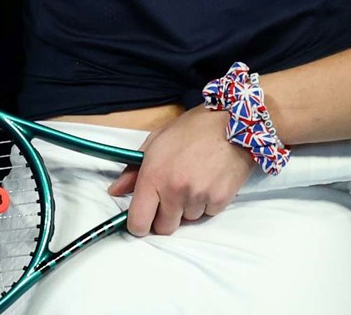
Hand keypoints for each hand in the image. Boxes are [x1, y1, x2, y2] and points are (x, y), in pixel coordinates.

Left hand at [108, 107, 254, 236]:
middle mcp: (174, 191)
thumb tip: (116, 191)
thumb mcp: (157, 141)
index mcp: (154, 176)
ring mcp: (198, 197)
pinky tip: (210, 181)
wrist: (235, 122)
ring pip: (187, 220)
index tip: (143, 219)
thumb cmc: (193, 128)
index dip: (138, 225)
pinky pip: (208, 214)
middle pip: (164, 228)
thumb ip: (133, 169)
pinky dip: (207, 203)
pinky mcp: (219, 200)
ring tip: (195, 180)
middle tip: (172, 196)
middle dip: (165, 216)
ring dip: (188, 208)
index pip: (138, 222)